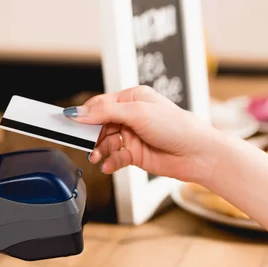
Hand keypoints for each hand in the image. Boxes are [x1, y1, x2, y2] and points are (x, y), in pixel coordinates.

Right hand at [64, 85, 220, 182]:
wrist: (198, 154)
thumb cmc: (178, 127)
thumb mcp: (137, 113)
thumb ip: (105, 112)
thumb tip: (79, 112)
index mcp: (132, 99)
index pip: (100, 104)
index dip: (85, 114)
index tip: (69, 121)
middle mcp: (131, 116)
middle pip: (99, 125)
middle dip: (91, 135)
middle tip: (82, 143)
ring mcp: (132, 136)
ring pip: (105, 142)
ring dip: (99, 150)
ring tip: (97, 157)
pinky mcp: (135, 154)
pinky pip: (114, 157)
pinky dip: (109, 162)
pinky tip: (108, 165)